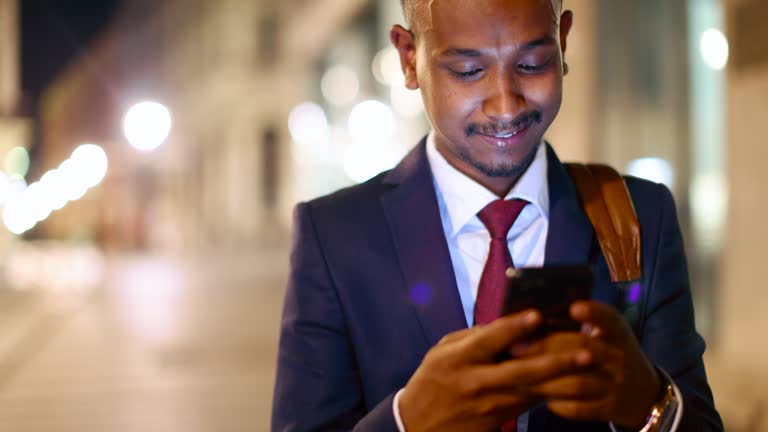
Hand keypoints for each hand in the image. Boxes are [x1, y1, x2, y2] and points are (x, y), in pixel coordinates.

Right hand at [399, 310, 592, 431]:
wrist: (418, 427)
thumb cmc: (432, 381)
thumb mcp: (441, 352)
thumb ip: (473, 337)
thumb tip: (506, 324)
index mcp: (457, 360)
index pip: (488, 341)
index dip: (513, 327)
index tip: (538, 315)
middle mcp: (475, 383)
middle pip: (520, 372)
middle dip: (555, 362)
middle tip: (585, 352)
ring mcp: (488, 406)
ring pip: (532, 391)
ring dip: (563, 380)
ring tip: (590, 370)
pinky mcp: (498, 422)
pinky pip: (529, 404)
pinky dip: (551, 393)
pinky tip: (573, 384)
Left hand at [519, 301, 660, 427]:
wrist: (643, 394)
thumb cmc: (611, 355)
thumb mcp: (608, 334)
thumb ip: (580, 325)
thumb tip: (533, 316)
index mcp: (618, 333)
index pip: (610, 319)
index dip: (593, 312)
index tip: (573, 307)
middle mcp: (619, 357)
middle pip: (582, 348)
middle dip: (545, 346)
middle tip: (515, 348)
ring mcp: (616, 385)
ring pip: (577, 381)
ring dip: (545, 378)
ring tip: (518, 374)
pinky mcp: (609, 408)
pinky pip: (579, 408)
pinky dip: (558, 403)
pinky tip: (541, 397)